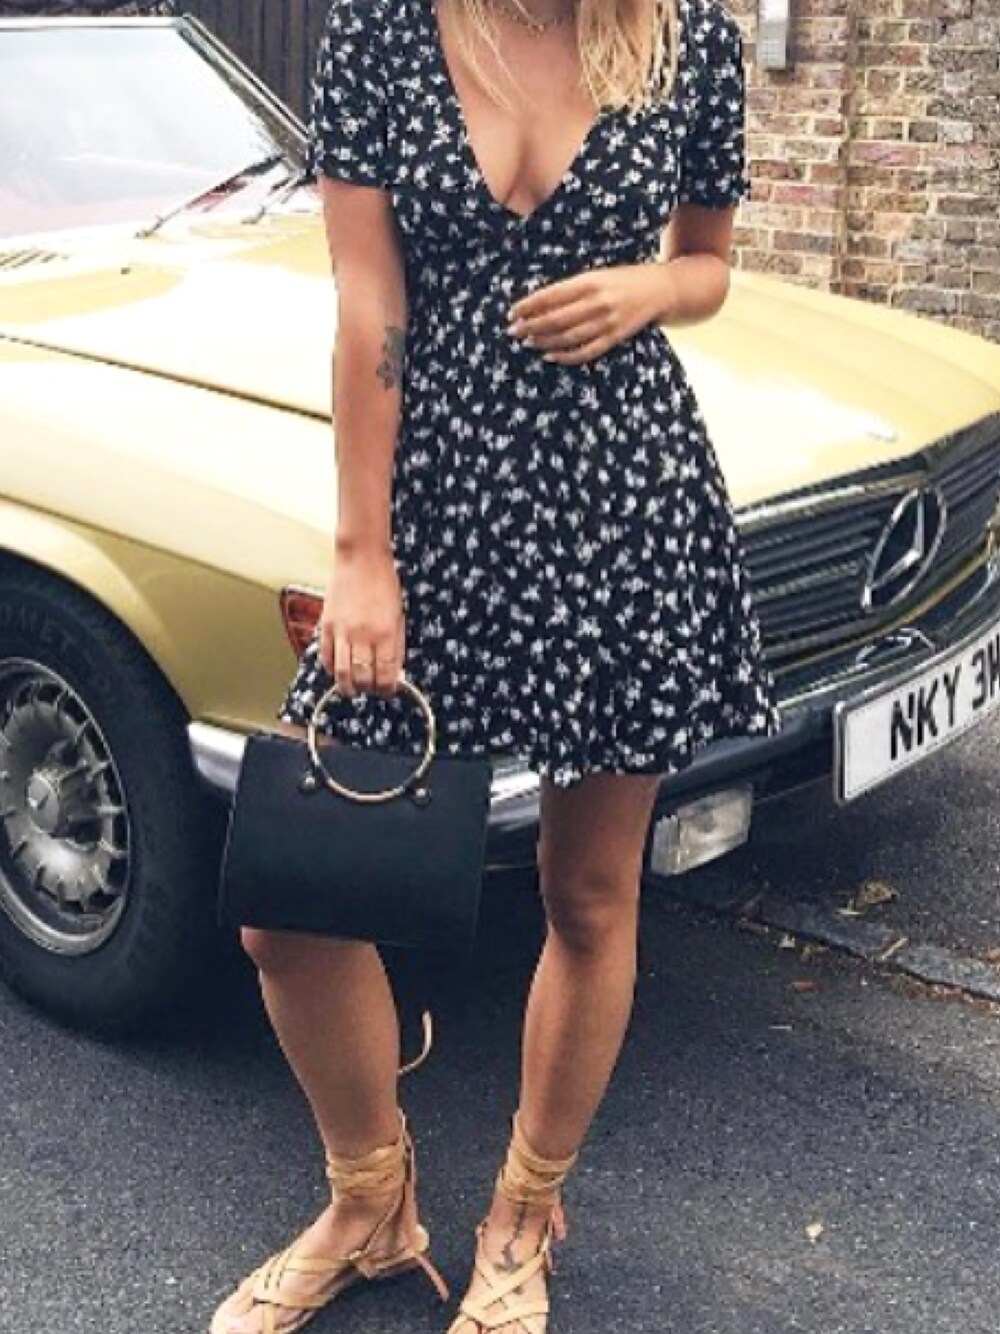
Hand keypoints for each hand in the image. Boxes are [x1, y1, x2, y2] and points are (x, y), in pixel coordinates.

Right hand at [317, 542, 405, 698]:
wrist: (361, 558)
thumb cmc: (383, 583)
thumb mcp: (398, 616)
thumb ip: (395, 645)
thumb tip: (393, 670)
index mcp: (386, 633)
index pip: (386, 674)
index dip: (387, 688)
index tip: (388, 690)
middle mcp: (363, 635)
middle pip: (364, 678)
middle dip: (369, 690)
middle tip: (371, 689)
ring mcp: (343, 631)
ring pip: (342, 674)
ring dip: (348, 687)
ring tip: (353, 690)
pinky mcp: (327, 625)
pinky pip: (326, 656)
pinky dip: (331, 668)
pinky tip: (338, 670)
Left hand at [505, 264, 659, 364]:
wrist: (661, 289)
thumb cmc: (623, 280)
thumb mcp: (597, 275)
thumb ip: (571, 288)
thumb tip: (538, 303)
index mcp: (590, 281)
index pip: (550, 296)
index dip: (528, 306)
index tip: (512, 312)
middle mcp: (597, 302)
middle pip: (555, 319)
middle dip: (530, 326)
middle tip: (513, 331)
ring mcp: (607, 322)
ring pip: (567, 337)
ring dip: (543, 341)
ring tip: (528, 342)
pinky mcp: (614, 338)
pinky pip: (585, 352)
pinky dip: (565, 356)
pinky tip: (549, 356)